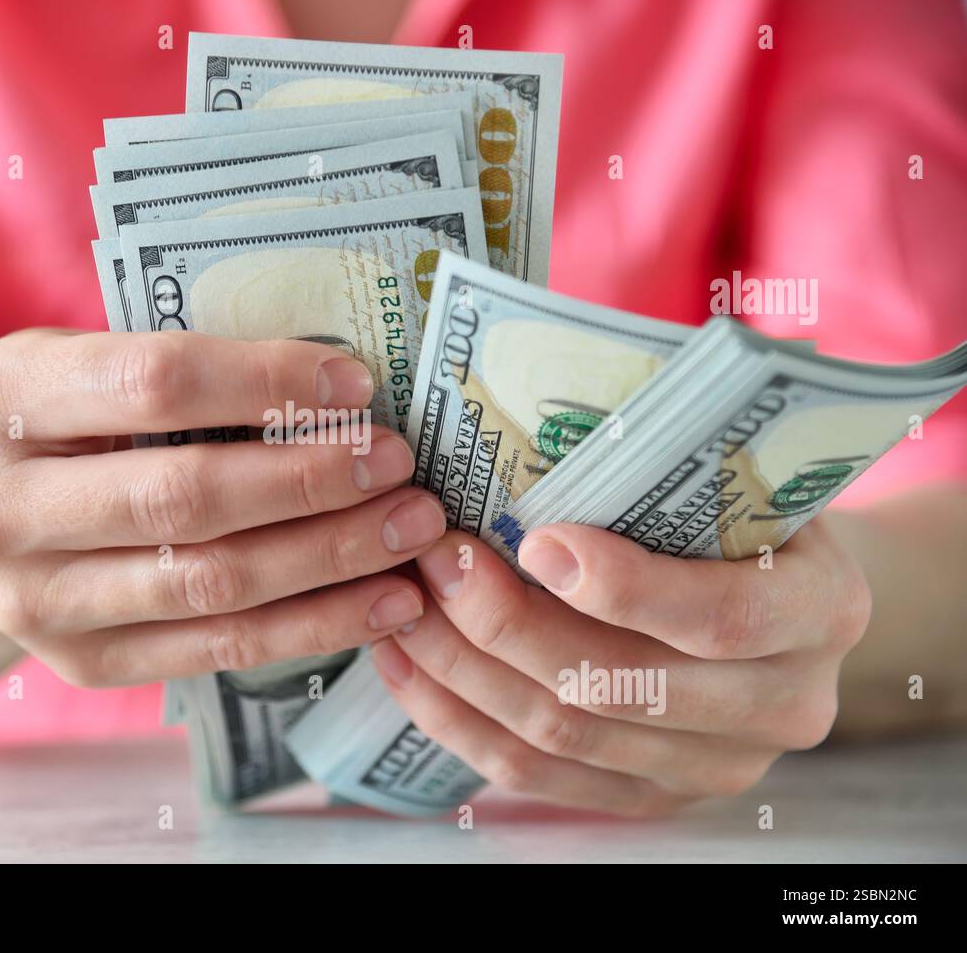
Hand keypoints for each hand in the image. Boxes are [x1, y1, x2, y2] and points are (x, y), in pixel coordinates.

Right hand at [0, 328, 444, 686]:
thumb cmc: (60, 420)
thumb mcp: (88, 362)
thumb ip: (184, 369)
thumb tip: (344, 384)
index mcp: (0, 398)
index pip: (154, 384)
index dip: (266, 381)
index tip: (356, 383)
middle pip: (185, 497)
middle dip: (310, 479)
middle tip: (398, 463)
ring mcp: (32, 602)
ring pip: (209, 583)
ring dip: (329, 557)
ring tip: (411, 531)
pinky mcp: (80, 664)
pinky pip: (216, 649)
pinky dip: (313, 627)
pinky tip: (384, 604)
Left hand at [370, 520, 871, 816]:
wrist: (776, 597)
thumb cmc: (740, 515)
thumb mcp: (738, 476)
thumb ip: (668, 470)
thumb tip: (527, 425)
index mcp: (819, 611)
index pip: (722, 617)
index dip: (624, 588)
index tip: (536, 540)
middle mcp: (782, 705)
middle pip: (619, 687)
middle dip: (506, 625)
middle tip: (434, 560)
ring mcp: (716, 766)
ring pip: (564, 736)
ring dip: (464, 672)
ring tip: (403, 608)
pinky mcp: (652, 796)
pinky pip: (538, 776)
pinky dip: (459, 722)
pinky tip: (406, 668)